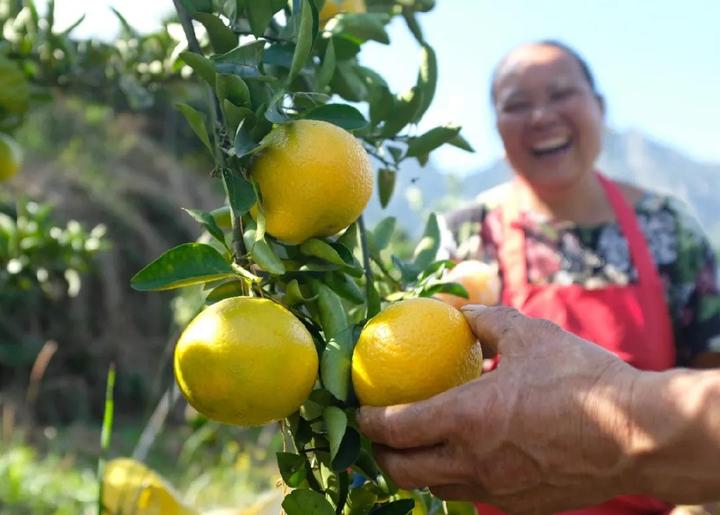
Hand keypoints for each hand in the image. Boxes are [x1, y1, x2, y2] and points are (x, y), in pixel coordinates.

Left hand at [357, 305, 641, 513]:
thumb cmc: (582, 380)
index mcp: (466, 419)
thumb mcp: (528, 335)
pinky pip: (472, 495)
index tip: (361, 408)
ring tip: (418, 447)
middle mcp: (472, 462)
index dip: (369, 421)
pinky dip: (455, 479)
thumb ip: (486, 321)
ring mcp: (496, 490)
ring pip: (435, 489)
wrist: (638, 435)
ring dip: (416, 470)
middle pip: (403, 471)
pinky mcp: (520, 506)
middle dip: (380, 455)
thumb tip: (459, 309)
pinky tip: (467, 457)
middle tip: (380, 434)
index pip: (395, 428)